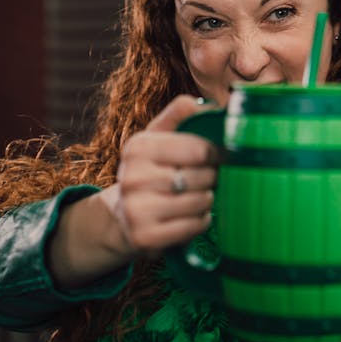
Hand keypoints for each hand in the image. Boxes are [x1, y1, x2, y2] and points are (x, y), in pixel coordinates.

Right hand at [114, 95, 218, 253]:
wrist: (123, 216)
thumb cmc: (151, 171)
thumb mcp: (156, 138)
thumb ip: (178, 115)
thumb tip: (205, 104)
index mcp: (139, 147)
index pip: (198, 148)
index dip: (216, 153)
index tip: (217, 156)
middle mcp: (133, 177)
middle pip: (202, 176)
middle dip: (211, 178)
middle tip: (206, 180)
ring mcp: (137, 209)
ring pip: (201, 202)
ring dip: (207, 200)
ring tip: (198, 196)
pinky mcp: (146, 237)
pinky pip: (194, 226)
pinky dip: (201, 221)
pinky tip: (192, 216)